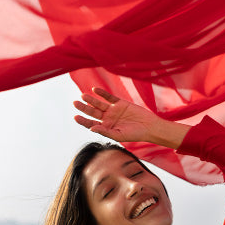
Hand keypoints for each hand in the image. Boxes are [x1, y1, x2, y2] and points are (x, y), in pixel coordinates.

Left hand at [73, 88, 188, 147]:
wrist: (149, 126)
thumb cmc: (135, 134)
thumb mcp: (118, 135)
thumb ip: (105, 131)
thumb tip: (91, 128)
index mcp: (106, 128)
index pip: (91, 123)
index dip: (83, 120)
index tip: (75, 117)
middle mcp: (108, 119)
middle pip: (92, 112)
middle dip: (84, 108)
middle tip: (75, 103)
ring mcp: (113, 110)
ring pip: (99, 104)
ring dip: (91, 100)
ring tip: (82, 96)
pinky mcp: (120, 103)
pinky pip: (109, 97)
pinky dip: (102, 93)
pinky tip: (95, 90)